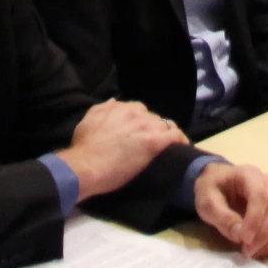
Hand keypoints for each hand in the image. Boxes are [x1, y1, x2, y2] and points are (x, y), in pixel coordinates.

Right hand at [56, 100, 188, 201]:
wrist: (86, 165)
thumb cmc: (84, 147)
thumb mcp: (88, 120)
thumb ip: (103, 109)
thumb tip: (113, 101)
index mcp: (120, 107)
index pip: (138, 110)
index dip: (140, 122)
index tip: (138, 132)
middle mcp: (135, 112)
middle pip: (153, 118)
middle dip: (152, 128)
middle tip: (147, 143)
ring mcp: (146, 126)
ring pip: (165, 126)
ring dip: (165, 135)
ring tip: (165, 148)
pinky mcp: (154, 142)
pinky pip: (175, 136)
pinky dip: (181, 140)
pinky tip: (183, 147)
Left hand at [193, 161, 267, 259]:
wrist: (219, 183)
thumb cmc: (212, 190)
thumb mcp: (207, 202)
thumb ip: (222, 217)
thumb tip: (240, 236)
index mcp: (249, 174)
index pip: (260, 196)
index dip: (255, 220)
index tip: (243, 240)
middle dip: (264, 234)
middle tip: (247, 251)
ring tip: (253, 252)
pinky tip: (261, 249)